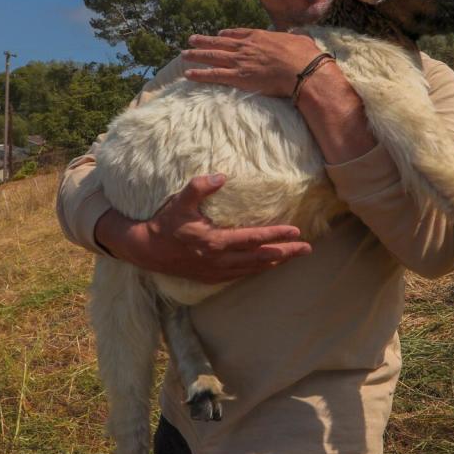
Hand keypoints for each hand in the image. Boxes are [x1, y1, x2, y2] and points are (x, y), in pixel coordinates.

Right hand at [95, 173, 310, 282]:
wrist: (146, 250)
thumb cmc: (165, 223)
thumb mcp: (180, 201)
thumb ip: (200, 187)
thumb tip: (222, 176)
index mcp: (215, 241)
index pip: (254, 238)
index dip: (276, 235)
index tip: (296, 231)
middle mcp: (220, 259)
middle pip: (260, 258)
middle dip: (285, 253)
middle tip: (307, 249)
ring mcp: (216, 271)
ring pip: (253, 269)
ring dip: (274, 263)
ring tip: (292, 256)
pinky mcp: (210, 277)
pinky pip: (240, 275)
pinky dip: (257, 270)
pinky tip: (265, 266)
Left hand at [182, 28, 322, 97]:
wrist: (303, 70)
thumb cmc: (306, 56)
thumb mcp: (301, 39)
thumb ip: (297, 36)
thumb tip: (302, 35)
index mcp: (260, 36)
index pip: (238, 34)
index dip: (226, 34)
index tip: (218, 33)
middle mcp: (246, 47)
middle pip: (220, 42)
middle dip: (204, 41)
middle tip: (191, 39)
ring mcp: (240, 61)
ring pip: (213, 56)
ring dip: (197, 55)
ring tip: (184, 54)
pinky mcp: (238, 77)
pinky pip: (214, 75)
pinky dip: (200, 74)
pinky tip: (188, 73)